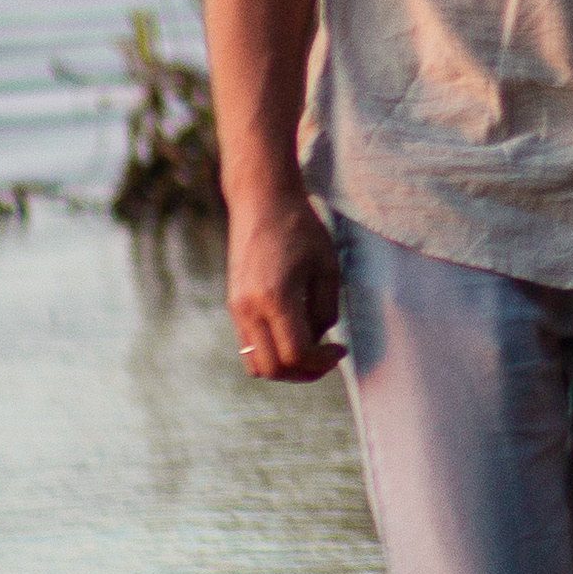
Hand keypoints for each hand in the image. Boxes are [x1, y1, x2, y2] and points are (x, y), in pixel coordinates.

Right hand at [226, 189, 344, 379]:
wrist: (261, 201)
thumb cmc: (300, 229)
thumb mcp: (327, 268)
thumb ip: (325, 310)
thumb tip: (318, 340)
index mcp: (275, 298)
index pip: (296, 354)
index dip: (321, 362)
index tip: (340, 351)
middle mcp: (249, 308)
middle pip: (273, 368)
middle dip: (304, 372)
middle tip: (326, 359)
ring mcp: (236, 308)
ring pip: (255, 363)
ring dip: (284, 367)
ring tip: (309, 351)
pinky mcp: (233, 305)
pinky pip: (248, 346)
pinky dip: (270, 351)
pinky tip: (292, 334)